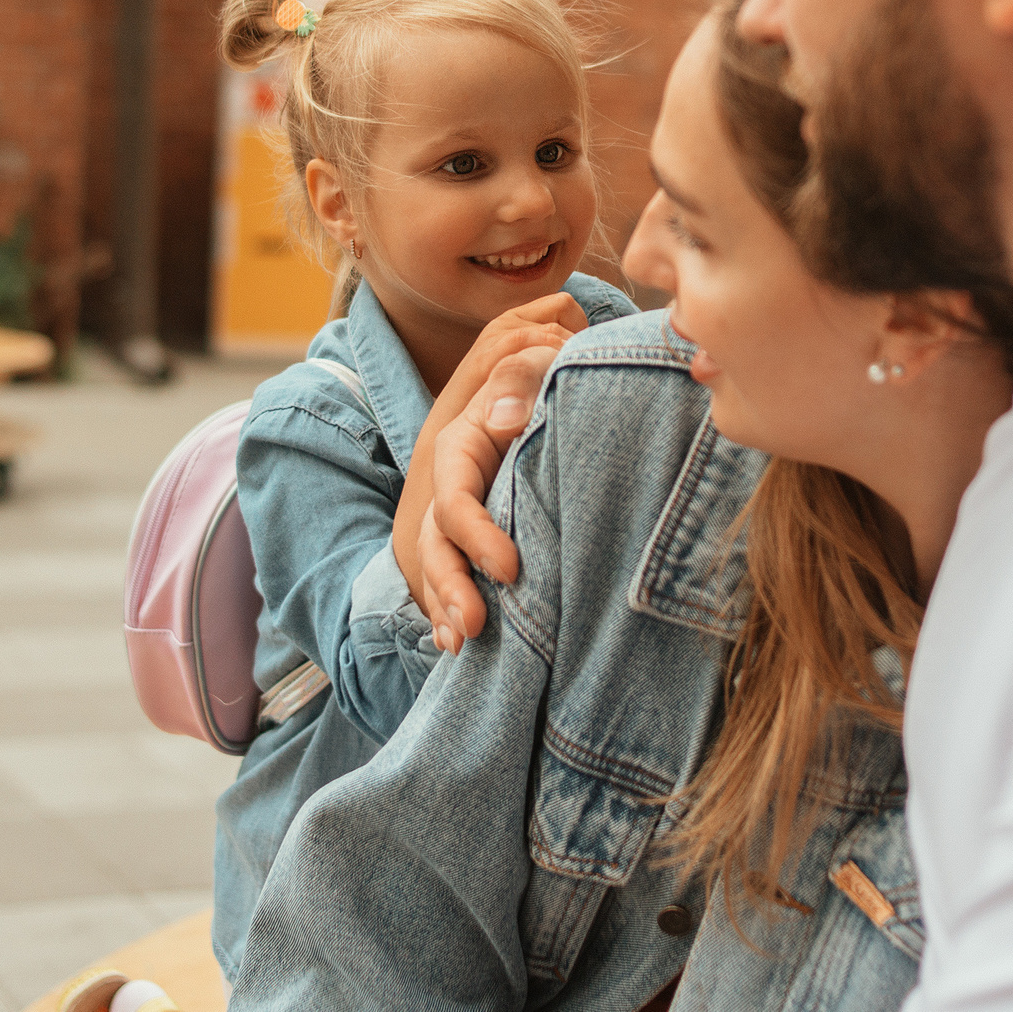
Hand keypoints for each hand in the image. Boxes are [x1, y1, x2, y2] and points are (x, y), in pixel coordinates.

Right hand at [420, 343, 560, 650]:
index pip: (455, 497)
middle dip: (450, 587)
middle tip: (475, 628)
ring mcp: (464, 518)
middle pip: (437, 542)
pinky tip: (458, 647)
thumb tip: (503, 418)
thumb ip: (522, 375)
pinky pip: (454, 580)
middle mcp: (455, 487)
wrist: (575, 397)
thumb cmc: (556, 379)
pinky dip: (451, 613)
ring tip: (461, 646)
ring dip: (446, 608)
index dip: (475, 535)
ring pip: (439, 567)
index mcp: (462, 446)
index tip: (513, 570)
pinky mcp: (480, 542)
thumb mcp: (539, 365)